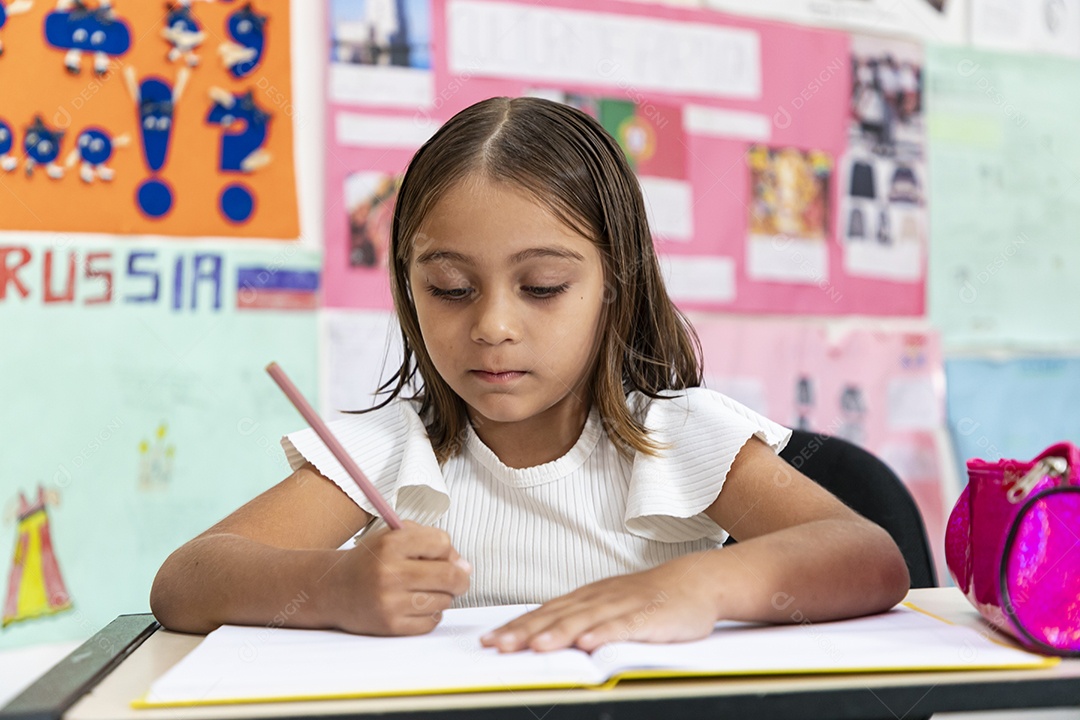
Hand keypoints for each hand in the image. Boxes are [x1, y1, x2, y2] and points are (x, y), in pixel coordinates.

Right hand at [323, 521, 470, 635]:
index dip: (448, 551)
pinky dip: (431, 614)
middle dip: (460, 578)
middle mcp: (389, 572)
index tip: (444, 557)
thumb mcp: (394, 537)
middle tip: (457, 579)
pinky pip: (432, 622)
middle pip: (450, 576)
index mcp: (391, 544)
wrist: (333, 589)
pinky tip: (416, 606)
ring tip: (426, 590)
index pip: (442, 543)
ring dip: (443, 596)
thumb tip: (465, 567)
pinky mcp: (390, 626)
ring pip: (444, 600)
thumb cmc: (371, 560)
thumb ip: (430, 542)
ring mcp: (390, 602)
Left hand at [480, 552, 719, 652]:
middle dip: (524, 631)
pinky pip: (624, 626)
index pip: (544, 613)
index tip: (489, 640)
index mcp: (586, 598)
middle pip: (556, 616)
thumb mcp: (607, 606)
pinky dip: (605, 633)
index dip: (516, 627)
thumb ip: (578, 620)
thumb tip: (540, 637)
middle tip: (497, 645)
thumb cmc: (648, 598)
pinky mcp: (648, 616)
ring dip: (557, 632)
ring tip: (534, 645)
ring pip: (584, 620)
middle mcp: (598, 599)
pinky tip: (588, 643)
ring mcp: (623, 606)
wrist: (694, 582)